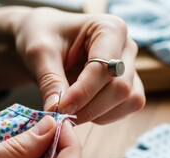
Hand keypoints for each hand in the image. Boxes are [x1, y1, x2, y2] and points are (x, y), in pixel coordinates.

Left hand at [12, 7, 145, 123]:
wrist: (46, 43)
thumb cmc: (43, 37)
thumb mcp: (39, 53)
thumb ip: (50, 80)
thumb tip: (56, 110)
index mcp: (110, 28)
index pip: (104, 68)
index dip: (82, 93)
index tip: (59, 108)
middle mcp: (126, 48)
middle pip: (121, 88)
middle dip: (89, 107)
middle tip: (61, 116)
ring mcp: (131, 69)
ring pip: (127, 101)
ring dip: (97, 114)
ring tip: (69, 110)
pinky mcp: (129, 87)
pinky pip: (125, 109)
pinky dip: (102, 117)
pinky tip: (81, 110)